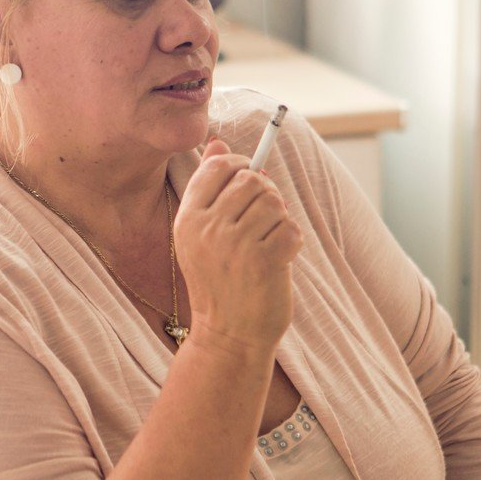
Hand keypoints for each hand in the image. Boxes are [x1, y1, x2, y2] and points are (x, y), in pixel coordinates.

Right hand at [173, 137, 301, 353]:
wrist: (228, 336)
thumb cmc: (219, 281)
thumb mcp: (201, 235)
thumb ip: (209, 189)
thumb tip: (219, 143)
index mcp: (188, 219)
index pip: (218, 166)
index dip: (240, 165)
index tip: (249, 179)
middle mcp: (208, 229)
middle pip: (251, 179)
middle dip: (265, 193)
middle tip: (263, 218)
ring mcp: (236, 245)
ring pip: (274, 201)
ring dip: (279, 218)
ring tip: (269, 240)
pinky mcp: (265, 261)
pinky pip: (291, 228)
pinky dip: (292, 241)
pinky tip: (280, 258)